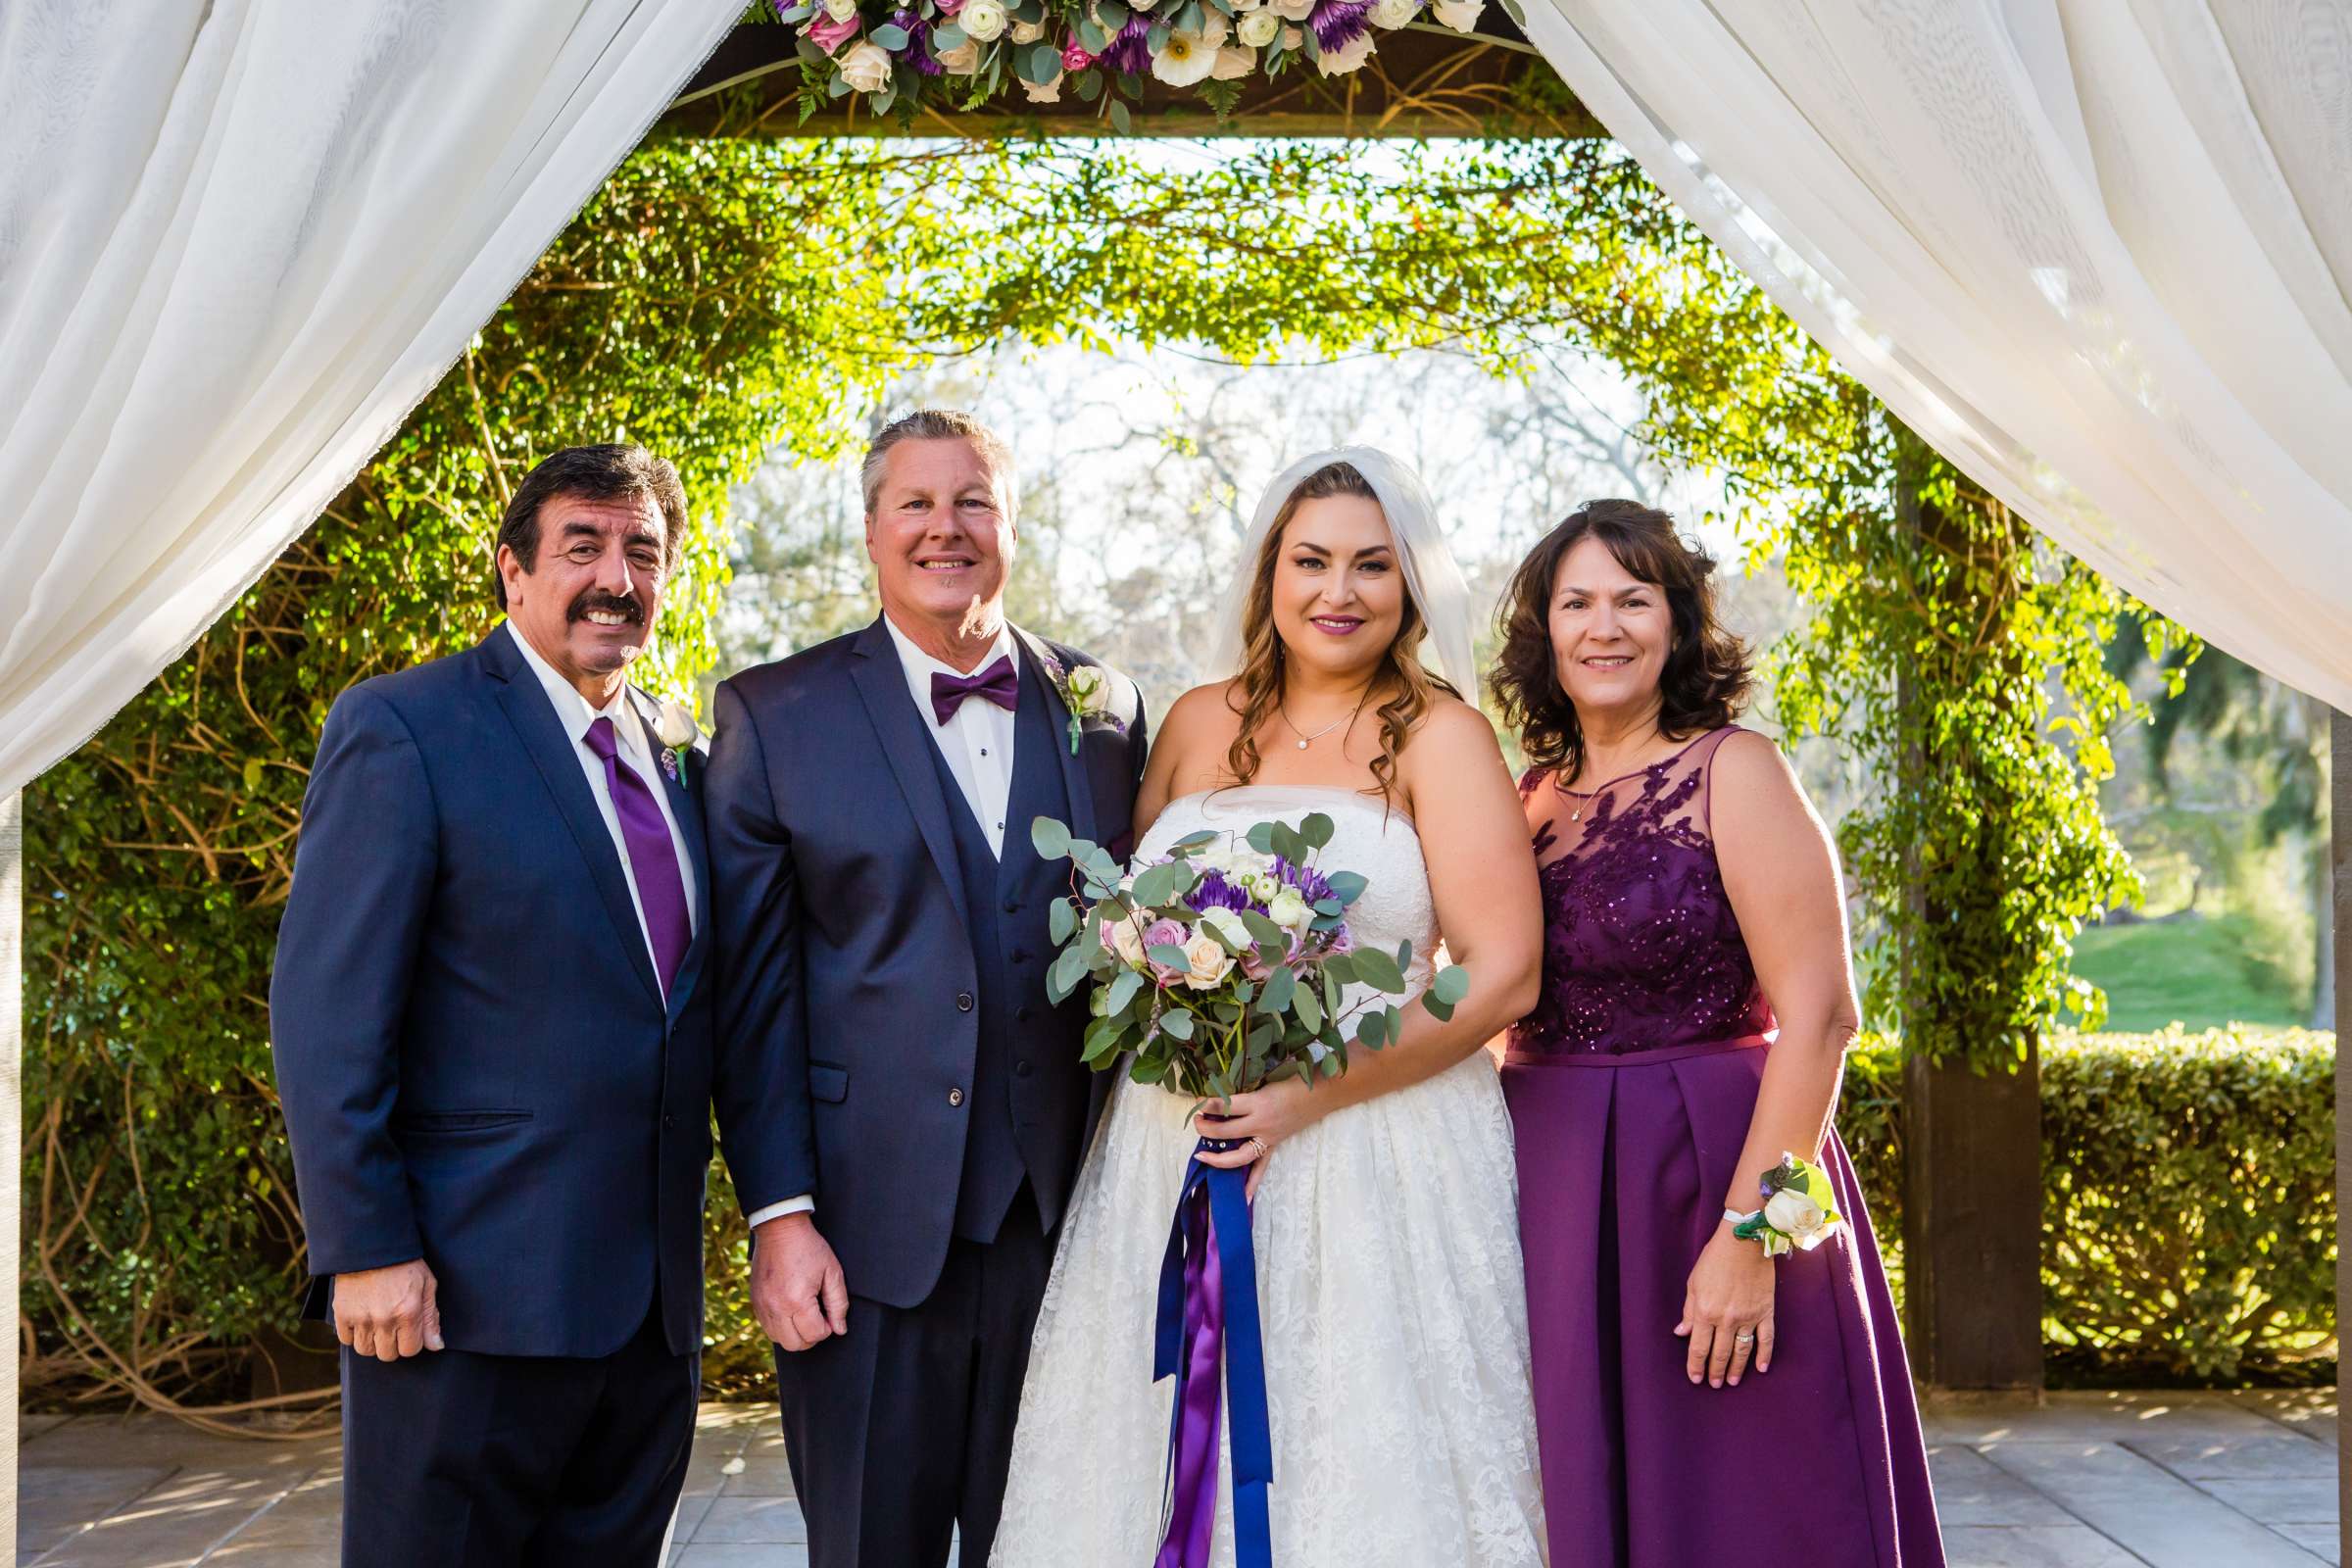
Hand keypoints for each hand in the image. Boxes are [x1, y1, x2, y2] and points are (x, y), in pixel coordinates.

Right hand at [332, 1259, 442, 1361]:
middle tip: (393, 1327)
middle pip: (388, 1354)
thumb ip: (431, 1317)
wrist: (371, 1246)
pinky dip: (353, 1335)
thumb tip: (436, 1346)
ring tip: (377, 1324)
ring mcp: (361, 1318)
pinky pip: (346, 1341)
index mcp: (408, 1312)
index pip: (410, 1350)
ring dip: (372, 1342)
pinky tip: (361, 1320)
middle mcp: (384, 1319)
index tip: (409, 1331)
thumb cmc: (404, 1264)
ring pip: (366, 1351)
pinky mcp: (342, 1314)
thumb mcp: (427, 1285)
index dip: (411, 1342)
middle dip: (393, 1344)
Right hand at [752, 1212, 848, 1351]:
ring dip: (794, 1334)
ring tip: (804, 1315)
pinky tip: (791, 1310)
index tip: (829, 1315)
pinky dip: (781, 1326)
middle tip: (818, 1319)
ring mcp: (762, 1306)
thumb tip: (839, 1329)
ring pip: (779, 1340)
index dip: (827, 1329)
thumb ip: (838, 1304)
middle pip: (795, 1344)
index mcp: (797, 1300)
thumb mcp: (832, 1272)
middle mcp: (776, 1307)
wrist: (780, 1228)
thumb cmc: (809, 1247)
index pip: (814, 1334)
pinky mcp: (755, 1302)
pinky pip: (767, 1328)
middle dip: (811, 1336)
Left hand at [1195, 1076, 1331, 1200]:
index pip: (1225, 1106)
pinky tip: (1243, 1197)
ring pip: (1239, 1156)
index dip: (1207, 1104)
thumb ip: (1243, 1092)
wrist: (1320, 1094)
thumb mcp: (1264, 1082)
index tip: (1197, 1102)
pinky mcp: (1274, 1146)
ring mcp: (1268, 1138)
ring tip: (1202, 1155)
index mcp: (1258, 1103)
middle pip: (1226, 1132)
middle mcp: (1261, 1124)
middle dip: (1206, 1129)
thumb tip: (1219, 1097)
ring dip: (1218, 1158)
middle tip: (1196, 1122)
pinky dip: (1251, 1184)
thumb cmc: (1292, 1082)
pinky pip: (1260, 1168)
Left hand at [1675, 1221, 1774, 1387]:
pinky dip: (1764, 1355)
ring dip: (1736, 1368)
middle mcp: (1726, 1319)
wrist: (1744, 1242)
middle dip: (1715, 1371)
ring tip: (1731, 1381)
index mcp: (1705, 1311)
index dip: (1696, 1365)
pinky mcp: (1765, 1312)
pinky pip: (1766, 1339)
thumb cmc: (1715, 1259)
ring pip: (1741, 1351)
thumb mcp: (1693, 1283)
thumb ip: (1689, 1311)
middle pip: (1720, 1353)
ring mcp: (1748, 1317)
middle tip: (1714, 1384)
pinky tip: (1760, 1368)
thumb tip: (1682, 1333)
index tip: (1696, 1378)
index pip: (1699, 1347)